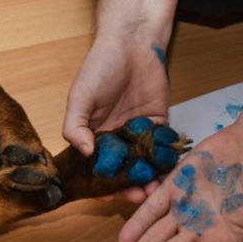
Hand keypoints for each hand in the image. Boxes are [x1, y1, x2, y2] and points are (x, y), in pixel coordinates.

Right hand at [63, 33, 169, 201]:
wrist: (132, 43)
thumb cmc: (100, 67)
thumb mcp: (80, 97)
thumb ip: (75, 126)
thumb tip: (84, 154)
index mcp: (93, 134)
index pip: (95, 166)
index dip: (99, 183)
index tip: (105, 197)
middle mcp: (116, 137)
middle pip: (122, 170)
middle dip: (128, 186)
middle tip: (136, 198)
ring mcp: (138, 132)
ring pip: (144, 164)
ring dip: (148, 179)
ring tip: (153, 192)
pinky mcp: (159, 124)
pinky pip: (163, 148)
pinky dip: (165, 162)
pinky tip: (168, 175)